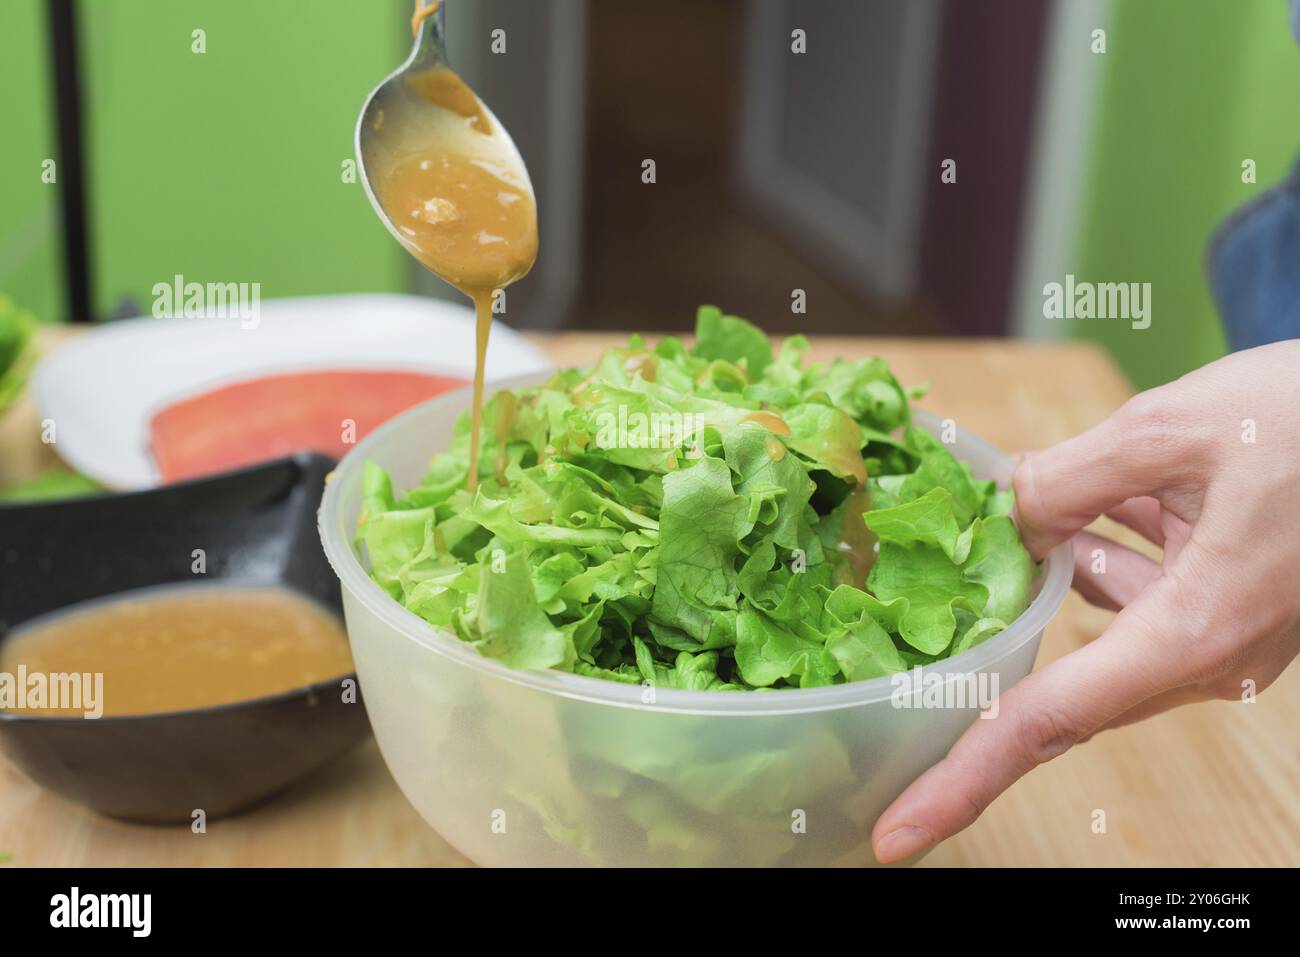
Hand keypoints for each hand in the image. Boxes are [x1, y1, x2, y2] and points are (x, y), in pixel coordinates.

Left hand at [871, 339, 1299, 863]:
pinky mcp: (1232, 607)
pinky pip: (1144, 593)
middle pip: (1065, 677)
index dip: (962, 780)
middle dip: (999, 643)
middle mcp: (1207, 657)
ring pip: (1104, 615)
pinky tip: (1113, 493)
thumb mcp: (1169, 430)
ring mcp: (1224, 637)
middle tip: (922, 628)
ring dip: (1070, 558)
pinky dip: (1115, 545)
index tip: (898, 834)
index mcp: (1190, 634)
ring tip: (1057, 491)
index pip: (1046, 722)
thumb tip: (1007, 516)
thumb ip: (1066, 480)